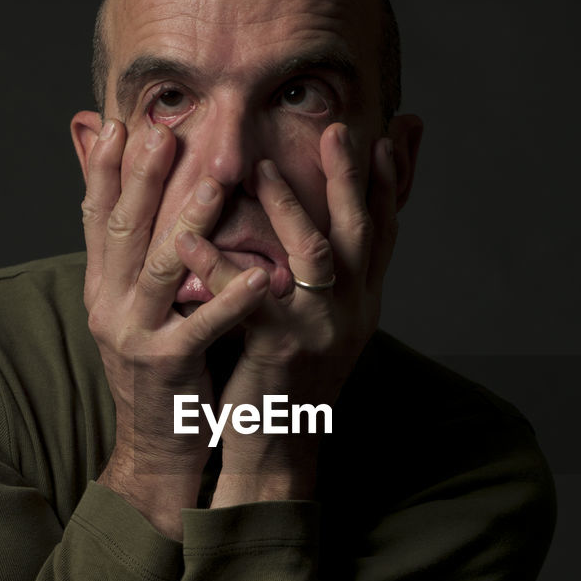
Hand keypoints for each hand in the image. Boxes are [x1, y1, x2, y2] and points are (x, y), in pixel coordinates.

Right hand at [80, 119, 269, 536]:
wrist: (156, 445)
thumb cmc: (160, 366)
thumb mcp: (135, 306)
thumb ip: (135, 254)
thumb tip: (130, 227)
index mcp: (103, 285)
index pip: (97, 216)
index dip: (102, 168)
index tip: (116, 119)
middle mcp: (109, 305)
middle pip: (123, 230)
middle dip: (140, 177)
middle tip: (163, 130)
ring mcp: (135, 336)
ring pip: (159, 270)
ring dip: (185, 224)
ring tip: (213, 184)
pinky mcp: (168, 367)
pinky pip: (201, 327)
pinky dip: (228, 300)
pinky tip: (257, 276)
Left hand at [203, 122, 400, 504]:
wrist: (279, 451)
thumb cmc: (288, 382)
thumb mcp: (317, 325)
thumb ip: (320, 279)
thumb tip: (312, 230)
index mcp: (362, 302)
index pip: (383, 232)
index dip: (388, 183)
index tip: (392, 134)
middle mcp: (353, 313)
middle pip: (361, 232)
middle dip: (350, 177)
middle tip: (338, 129)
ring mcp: (321, 331)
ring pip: (316, 257)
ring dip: (288, 207)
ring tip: (258, 167)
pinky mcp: (281, 352)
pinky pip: (250, 300)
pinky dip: (216, 265)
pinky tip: (187, 237)